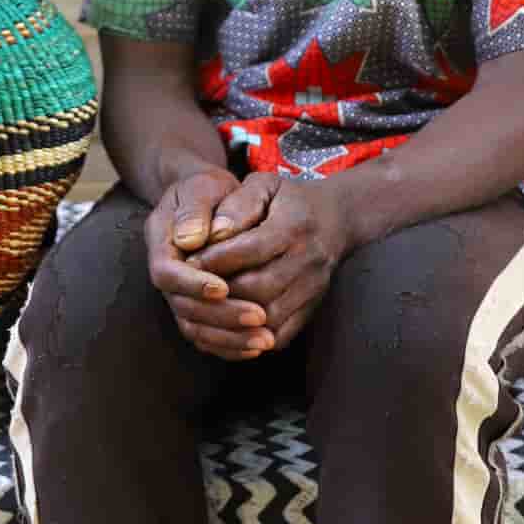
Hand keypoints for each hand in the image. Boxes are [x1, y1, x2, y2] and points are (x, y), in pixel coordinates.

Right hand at [145, 168, 277, 359]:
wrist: (209, 199)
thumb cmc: (208, 189)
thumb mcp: (201, 186)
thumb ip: (195, 209)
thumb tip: (190, 240)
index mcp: (161, 243)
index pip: (166, 274)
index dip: (193, 284)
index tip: (224, 286)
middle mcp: (167, 275)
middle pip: (182, 308)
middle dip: (221, 316)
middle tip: (259, 316)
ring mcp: (180, 295)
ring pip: (196, 329)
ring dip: (230, 338)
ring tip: (266, 338)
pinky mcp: (198, 309)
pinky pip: (209, 338)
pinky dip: (232, 346)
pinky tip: (260, 345)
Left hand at [198, 174, 356, 352]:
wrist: (336, 220)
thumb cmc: (288, 200)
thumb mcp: (264, 185)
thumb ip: (237, 204)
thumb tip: (212, 233)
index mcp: (295, 227)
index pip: (250, 249)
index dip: (215, 258)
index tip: (187, 261)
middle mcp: (308, 261)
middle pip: (259, 287)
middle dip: (219, 291)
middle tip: (190, 289)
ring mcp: (313, 290)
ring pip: (268, 317)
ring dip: (231, 317)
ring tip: (203, 307)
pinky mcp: (311, 310)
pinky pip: (279, 336)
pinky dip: (249, 337)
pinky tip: (225, 325)